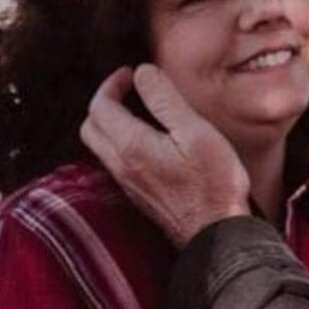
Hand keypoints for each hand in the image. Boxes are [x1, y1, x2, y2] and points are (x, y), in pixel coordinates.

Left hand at [81, 64, 251, 247]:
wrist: (217, 235)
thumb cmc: (213, 185)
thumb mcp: (195, 132)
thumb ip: (166, 100)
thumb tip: (143, 73)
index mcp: (131, 146)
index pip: (101, 106)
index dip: (112, 83)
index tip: (131, 74)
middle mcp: (121, 166)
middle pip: (91, 127)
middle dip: (104, 102)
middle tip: (128, 90)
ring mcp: (128, 184)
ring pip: (100, 147)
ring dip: (111, 123)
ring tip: (138, 112)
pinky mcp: (139, 196)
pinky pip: (115, 163)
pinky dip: (121, 143)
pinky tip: (148, 141)